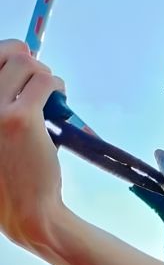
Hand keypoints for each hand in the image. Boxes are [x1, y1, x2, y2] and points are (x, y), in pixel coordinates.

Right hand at [0, 39, 65, 249]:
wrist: (25, 210)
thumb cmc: (9, 175)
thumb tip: (21, 56)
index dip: (4, 54)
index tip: (19, 61)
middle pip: (3, 53)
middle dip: (26, 61)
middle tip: (38, 81)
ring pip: (25, 63)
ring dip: (44, 75)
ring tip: (49, 97)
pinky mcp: (21, 119)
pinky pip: (45, 82)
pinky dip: (57, 87)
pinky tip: (58, 103)